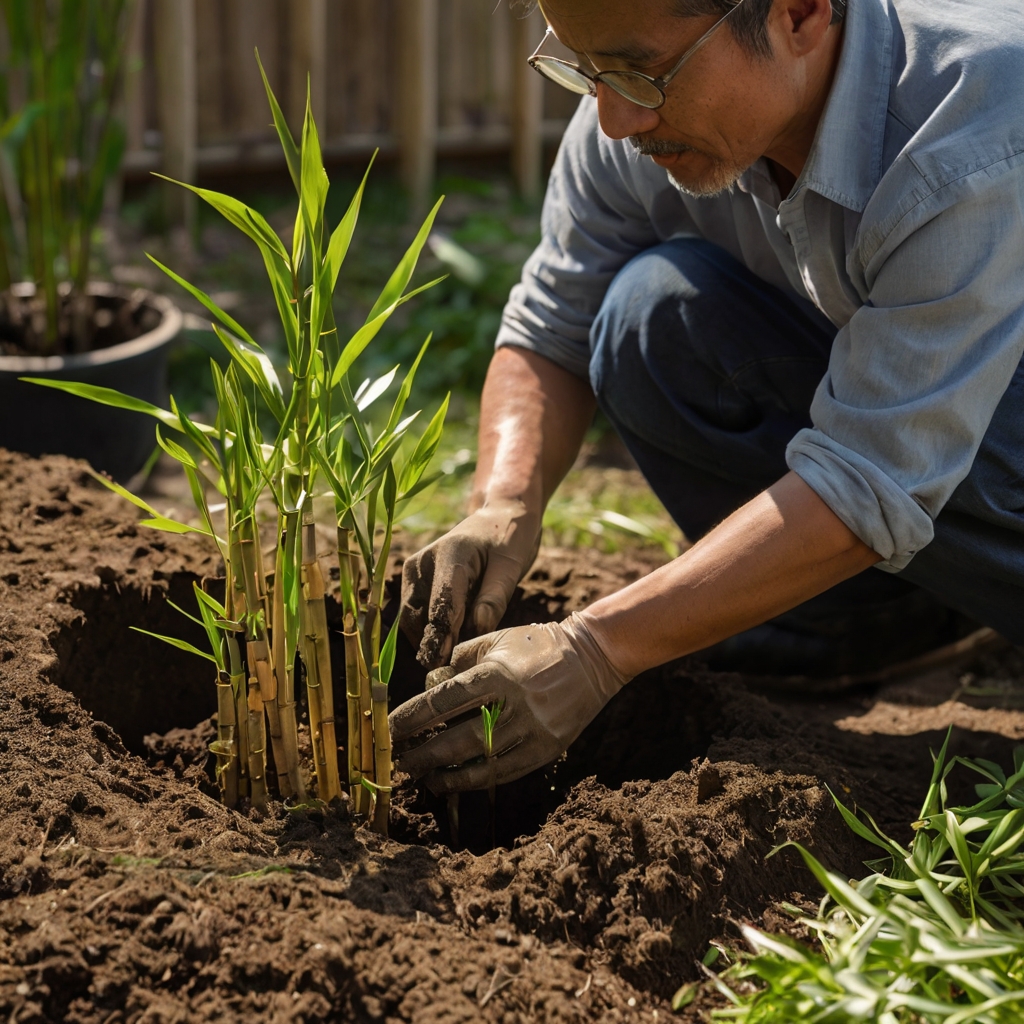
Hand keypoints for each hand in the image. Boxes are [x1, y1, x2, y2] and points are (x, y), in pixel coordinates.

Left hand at [389, 612, 629, 793]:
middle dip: (424, 754)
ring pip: (481, 763)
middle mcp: (516, 705)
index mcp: (499, 673)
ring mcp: (534, 730)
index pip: (445, 701)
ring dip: (447, 773)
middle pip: (459, 739)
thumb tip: (430, 687)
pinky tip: (455, 780)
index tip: (390, 730)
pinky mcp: (548, 749)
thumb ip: (459, 661)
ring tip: (423, 778)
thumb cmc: (536, 645)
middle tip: (398, 762)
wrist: (593, 657)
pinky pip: (505, 772)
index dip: (413, 718)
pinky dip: (477, 779)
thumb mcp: (496, 641)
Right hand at [400, 500, 540, 667]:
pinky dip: (427, 630)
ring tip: (454, 655)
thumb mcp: (510, 567)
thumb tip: (477, 629)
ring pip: (411, 619)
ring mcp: (414, 570)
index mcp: (450, 553)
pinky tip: (449, 639)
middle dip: (432, 643)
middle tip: (449, 670)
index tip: (443, 663)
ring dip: (428, 638)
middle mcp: (423, 561)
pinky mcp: (413, 580)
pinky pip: (414, 615)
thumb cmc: (508, 540)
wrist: (497, 518)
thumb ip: (494, 598)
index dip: (442, 636)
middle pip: (418, 615)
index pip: (442, 604)